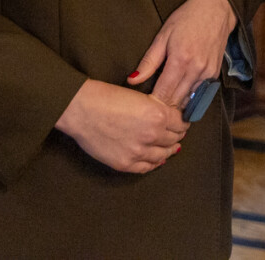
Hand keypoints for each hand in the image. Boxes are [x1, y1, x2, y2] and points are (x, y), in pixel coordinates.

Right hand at [54, 79, 187, 172]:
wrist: (81, 110)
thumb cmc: (106, 97)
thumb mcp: (139, 97)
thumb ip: (157, 109)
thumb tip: (169, 119)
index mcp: (158, 115)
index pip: (180, 123)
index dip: (182, 122)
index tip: (182, 122)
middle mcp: (152, 135)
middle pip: (174, 139)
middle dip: (177, 136)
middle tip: (177, 134)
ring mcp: (139, 152)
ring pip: (163, 155)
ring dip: (168, 151)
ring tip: (170, 148)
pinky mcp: (125, 163)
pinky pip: (147, 167)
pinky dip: (154, 163)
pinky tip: (157, 160)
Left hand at [129, 0, 236, 107]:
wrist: (216, 9)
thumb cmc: (187, 18)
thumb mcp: (163, 35)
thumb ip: (149, 61)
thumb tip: (132, 80)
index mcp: (180, 59)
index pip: (163, 93)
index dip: (152, 103)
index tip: (141, 106)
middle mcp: (196, 69)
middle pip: (176, 101)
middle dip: (162, 107)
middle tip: (149, 109)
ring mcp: (208, 73)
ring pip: (188, 100)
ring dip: (175, 104)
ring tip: (163, 105)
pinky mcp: (215, 74)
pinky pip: (199, 94)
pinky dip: (188, 97)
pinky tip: (179, 95)